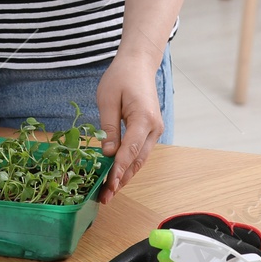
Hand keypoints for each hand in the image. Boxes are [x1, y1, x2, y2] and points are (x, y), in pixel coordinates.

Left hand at [96, 44, 164, 204]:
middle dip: (122, 180)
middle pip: (138, 160)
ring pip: (140, 159)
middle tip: (105, 197)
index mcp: (144, 119)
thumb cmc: (121, 77)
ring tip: (109, 192)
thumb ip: (108, 128)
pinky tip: (117, 175)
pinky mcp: (151, 131)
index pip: (130, 151)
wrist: (138, 64)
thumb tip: (108, 154)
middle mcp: (154, 128)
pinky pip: (140, 152)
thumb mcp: (107, 99)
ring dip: (126, 176)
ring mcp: (155, 130)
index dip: (119, 171)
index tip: (109, 187)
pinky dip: (129, 165)